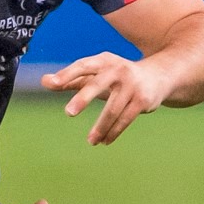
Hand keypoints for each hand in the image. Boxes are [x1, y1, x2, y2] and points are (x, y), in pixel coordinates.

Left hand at [41, 52, 161, 144]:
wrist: (158, 76)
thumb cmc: (117, 76)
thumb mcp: (96, 74)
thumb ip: (71, 79)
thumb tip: (44, 82)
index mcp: (104, 61)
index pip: (82, 66)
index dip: (67, 74)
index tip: (52, 84)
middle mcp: (118, 70)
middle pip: (98, 84)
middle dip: (83, 98)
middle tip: (68, 113)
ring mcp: (132, 85)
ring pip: (112, 109)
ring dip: (100, 128)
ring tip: (91, 141)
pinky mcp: (142, 100)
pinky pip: (125, 119)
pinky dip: (114, 132)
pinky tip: (104, 141)